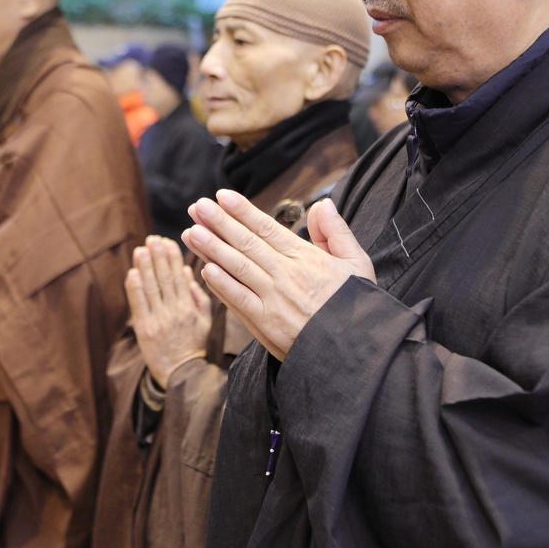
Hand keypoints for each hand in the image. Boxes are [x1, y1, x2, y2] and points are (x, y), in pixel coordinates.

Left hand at [127, 236, 211, 387]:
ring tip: (141, 250)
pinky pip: (138, 304)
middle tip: (152, 239)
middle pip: (164, 279)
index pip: (179, 277)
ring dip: (144, 267)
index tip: (167, 241)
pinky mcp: (144, 329)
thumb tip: (187, 272)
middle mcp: (174, 312)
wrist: (181, 373)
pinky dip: (135, 287)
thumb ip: (198, 296)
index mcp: (190, 308)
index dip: (172, 258)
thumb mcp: (205, 321)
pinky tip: (133, 272)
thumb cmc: (194, 344)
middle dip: (157, 257)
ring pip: (151, 288)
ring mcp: (158, 320)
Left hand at [181, 191, 372, 359]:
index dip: (243, 211)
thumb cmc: (355, 306)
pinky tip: (205, 270)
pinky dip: (220, 285)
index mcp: (306, 258)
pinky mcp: (265, 324)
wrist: (353, 350)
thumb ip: (336, 232)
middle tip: (197, 207)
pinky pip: (238, 300)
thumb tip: (322, 204)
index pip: (267, 229)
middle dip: (219, 223)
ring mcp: (273, 300)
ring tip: (191, 231)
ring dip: (212, 249)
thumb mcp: (357, 264)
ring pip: (237, 268)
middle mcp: (286, 275)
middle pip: (246, 243)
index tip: (222, 196)